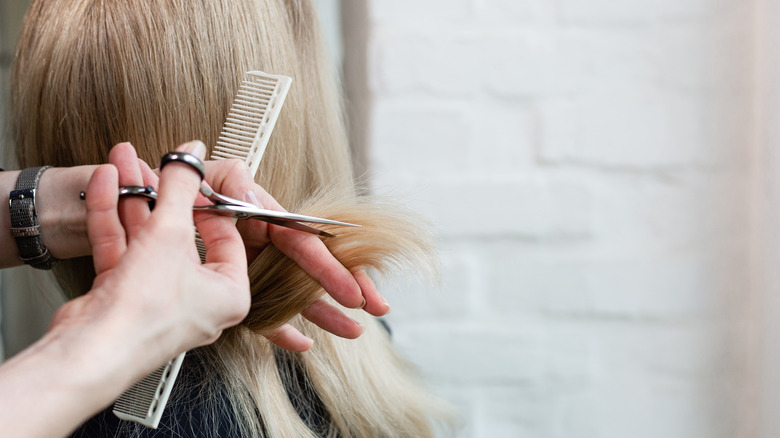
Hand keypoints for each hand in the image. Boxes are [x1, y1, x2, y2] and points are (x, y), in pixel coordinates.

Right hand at [49, 141, 249, 368]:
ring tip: (122, 164)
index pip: (227, 237)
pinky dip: (112, 218)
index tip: (195, 178)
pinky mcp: (123, 298)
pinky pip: (123, 249)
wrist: (91, 350)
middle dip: (161, 193)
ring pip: (147, 238)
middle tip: (153, 163)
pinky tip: (105, 186)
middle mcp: (196, 299)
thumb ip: (181, 188)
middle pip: (181, 234)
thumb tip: (190, 155)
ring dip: (133, 198)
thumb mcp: (170, 233)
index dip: (209, 203)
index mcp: (228, 293)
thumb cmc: (145, 313)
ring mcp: (157, 299)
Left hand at [132, 141, 389, 350]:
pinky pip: (259, 311)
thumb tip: (251, 191)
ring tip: (352, 329)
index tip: (350, 289)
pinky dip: (279, 328)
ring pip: (292, 293)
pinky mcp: (233, 286)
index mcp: (260, 217)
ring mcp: (250, 266)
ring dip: (323, 311)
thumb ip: (231, 180)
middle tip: (375, 306)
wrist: (150, 204)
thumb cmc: (180, 187)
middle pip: (309, 268)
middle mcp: (261, 242)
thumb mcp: (206, 177)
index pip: (300, 242)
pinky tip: (301, 343)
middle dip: (345, 286)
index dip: (328, 266)